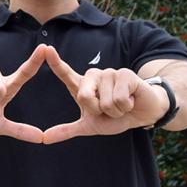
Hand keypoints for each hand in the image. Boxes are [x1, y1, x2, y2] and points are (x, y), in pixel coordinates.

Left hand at [42, 46, 169, 143]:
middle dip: (97, 111)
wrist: (142, 115)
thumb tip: (45, 138)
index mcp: (81, 86)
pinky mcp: (125, 74)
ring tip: (121, 104)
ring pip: (104, 101)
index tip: (46, 48)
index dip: (55, 61)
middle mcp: (93, 76)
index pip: (65, 73)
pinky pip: (119, 98)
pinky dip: (125, 106)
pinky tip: (131, 100)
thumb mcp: (89, 126)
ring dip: (114, 110)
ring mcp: (109, 73)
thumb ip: (67, 130)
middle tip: (108, 109)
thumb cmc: (115, 117)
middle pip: (84, 96)